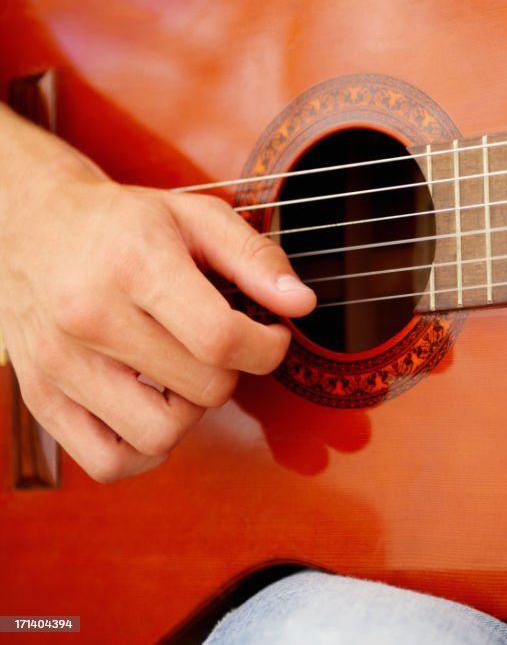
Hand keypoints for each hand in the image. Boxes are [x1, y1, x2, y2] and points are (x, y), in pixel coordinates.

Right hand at [0, 105, 316, 481]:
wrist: (31, 224)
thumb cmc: (124, 224)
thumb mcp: (197, 216)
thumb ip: (256, 258)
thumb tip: (302, 303)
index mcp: (135, 267)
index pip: (221, 339)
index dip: (268, 348)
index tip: (271, 334)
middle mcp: (90, 318)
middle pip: (203, 389)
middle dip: (234, 371)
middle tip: (224, 343)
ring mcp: (60, 365)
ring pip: (160, 435)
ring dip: (192, 412)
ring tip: (186, 374)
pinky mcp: (40, 399)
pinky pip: (108, 462)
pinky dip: (144, 448)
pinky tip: (155, 407)